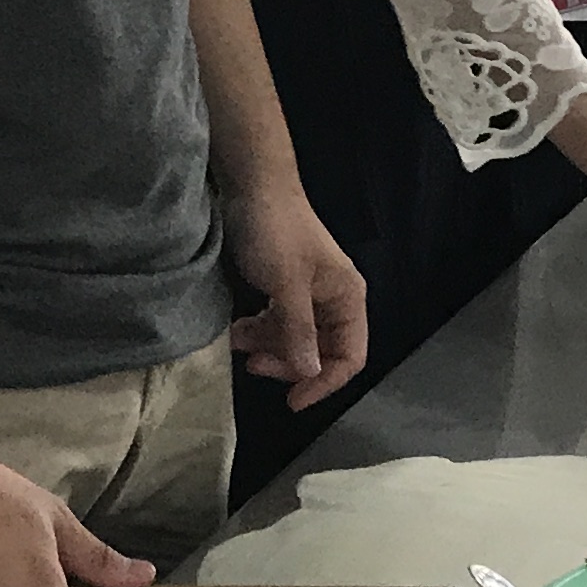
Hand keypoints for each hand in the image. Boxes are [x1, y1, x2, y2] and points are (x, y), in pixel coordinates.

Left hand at [223, 179, 365, 408]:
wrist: (254, 186)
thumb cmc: (275, 232)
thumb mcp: (286, 284)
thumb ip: (298, 330)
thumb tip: (310, 372)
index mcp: (347, 299)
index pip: (350, 357)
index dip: (324, 383)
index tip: (291, 401)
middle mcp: (333, 300)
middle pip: (321, 352)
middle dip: (290, 364)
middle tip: (254, 365)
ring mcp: (308, 293)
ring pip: (296, 339)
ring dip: (269, 348)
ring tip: (239, 344)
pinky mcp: (284, 286)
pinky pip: (277, 322)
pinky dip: (259, 331)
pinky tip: (237, 330)